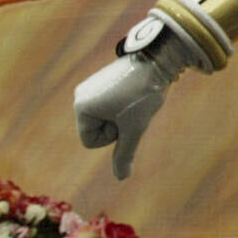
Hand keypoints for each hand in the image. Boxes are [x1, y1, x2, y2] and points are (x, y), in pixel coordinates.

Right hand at [73, 31, 191, 178]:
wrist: (157, 59)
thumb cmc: (143, 95)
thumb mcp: (134, 129)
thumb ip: (125, 154)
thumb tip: (122, 178)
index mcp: (81, 107)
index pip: (91, 142)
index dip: (112, 136)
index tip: (125, 117)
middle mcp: (80, 96)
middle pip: (97, 130)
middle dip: (117, 125)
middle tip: (131, 106)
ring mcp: (90, 86)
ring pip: (105, 118)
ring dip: (121, 115)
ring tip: (133, 97)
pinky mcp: (101, 80)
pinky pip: (109, 105)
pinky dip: (122, 104)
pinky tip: (133, 91)